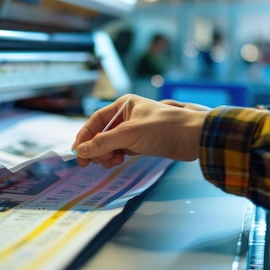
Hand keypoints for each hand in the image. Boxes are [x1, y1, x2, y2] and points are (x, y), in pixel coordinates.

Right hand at [72, 94, 208, 167]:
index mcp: (123, 106)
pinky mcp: (140, 143)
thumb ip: (103, 143)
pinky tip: (118, 160)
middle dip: (95, 148)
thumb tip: (81, 151)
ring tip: (111, 161)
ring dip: (105, 154)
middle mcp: (126, 116)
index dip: (84, 136)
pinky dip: (116, 156)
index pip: (96, 121)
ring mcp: (133, 130)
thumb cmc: (163, 128)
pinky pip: (120, 150)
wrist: (192, 138)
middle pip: (100, 133)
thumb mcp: (129, 134)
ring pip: (109, 144)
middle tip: (92, 163)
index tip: (77, 152)